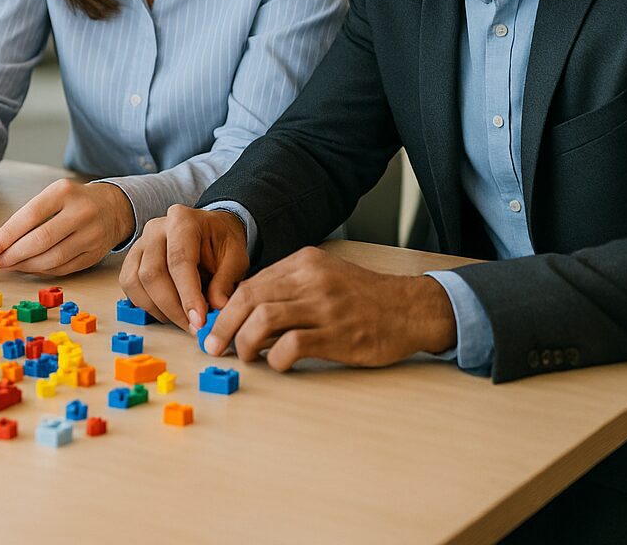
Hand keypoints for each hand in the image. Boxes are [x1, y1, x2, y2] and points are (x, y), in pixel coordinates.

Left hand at [0, 179, 132, 275]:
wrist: (113, 208)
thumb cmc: (73, 201)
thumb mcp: (53, 196)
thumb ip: (28, 216)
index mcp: (65, 192)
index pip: (30, 215)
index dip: (7, 235)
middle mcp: (82, 212)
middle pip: (41, 240)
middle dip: (15, 254)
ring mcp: (91, 235)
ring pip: (53, 258)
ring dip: (26, 265)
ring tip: (11, 265)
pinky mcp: (95, 254)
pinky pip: (63, 268)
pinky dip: (42, 270)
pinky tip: (29, 267)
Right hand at [118, 204, 250, 330]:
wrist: (210, 230)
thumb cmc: (221, 242)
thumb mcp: (236, 258)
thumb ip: (226, 281)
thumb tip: (217, 308)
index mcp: (183, 221)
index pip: (179, 260)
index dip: (188, 295)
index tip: (199, 321)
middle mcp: (156, 228)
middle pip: (152, 273)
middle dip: (173, 308)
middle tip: (193, 327)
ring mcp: (140, 242)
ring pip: (135, 282)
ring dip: (158, 309)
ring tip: (182, 320)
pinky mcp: (132, 258)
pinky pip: (129, 285)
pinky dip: (145, 304)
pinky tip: (167, 311)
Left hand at [206, 247, 457, 369]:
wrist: (412, 309)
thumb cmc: (362, 298)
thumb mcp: (323, 277)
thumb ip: (288, 289)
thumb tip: (244, 314)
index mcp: (304, 263)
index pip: (251, 283)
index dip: (226, 308)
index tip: (214, 326)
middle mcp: (311, 280)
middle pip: (249, 299)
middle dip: (224, 324)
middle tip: (214, 346)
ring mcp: (325, 306)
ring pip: (264, 319)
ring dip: (245, 342)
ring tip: (245, 356)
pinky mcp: (339, 334)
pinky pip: (293, 344)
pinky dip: (276, 357)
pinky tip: (276, 364)